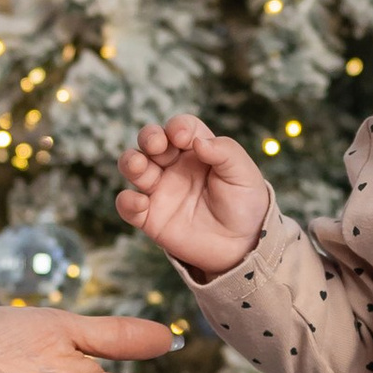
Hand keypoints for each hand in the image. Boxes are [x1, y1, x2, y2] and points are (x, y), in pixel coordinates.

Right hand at [114, 116, 270, 278]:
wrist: (242, 246)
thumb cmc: (244, 204)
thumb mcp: (244, 174)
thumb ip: (225, 152)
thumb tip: (198, 142)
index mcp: (197, 151)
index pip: (180, 128)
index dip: (178, 127)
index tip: (184, 138)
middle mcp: (174, 166)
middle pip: (150, 140)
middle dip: (149, 136)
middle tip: (157, 145)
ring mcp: (160, 190)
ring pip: (133, 167)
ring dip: (130, 161)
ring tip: (139, 166)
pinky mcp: (150, 217)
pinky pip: (128, 205)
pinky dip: (127, 201)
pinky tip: (141, 203)